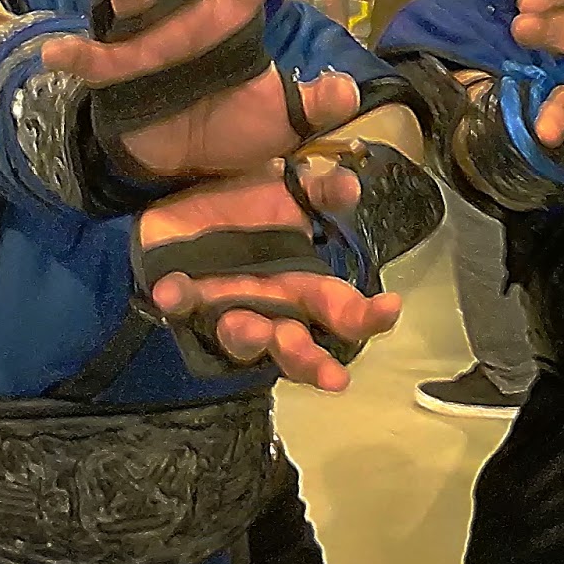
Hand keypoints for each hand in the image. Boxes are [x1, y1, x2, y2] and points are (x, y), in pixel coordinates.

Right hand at [42, 0, 360, 176]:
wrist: (182, 161)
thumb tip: (349, 91)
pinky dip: (76, 56)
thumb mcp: (280, 119)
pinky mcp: (116, 72)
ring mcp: (147, 38)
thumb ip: (313, 105)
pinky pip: (95, 60)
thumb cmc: (231, 126)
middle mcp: (186, 15)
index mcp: (230, 18)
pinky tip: (55, 53)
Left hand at [141, 159, 402, 391]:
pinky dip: (179, 300)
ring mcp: (225, 310)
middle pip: (297, 348)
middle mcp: (269, 308)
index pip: (342, 310)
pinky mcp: (183, 301)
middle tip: (335, 376)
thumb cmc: (245, 200)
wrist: (183, 189)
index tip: (389, 307)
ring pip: (243, 342)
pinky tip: (174, 289)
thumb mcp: (289, 188)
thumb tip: (353, 186)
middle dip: (313, 362)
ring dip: (249, 338)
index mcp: (301, 285)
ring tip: (250, 326)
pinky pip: (179, 309)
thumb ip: (322, 191)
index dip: (367, 315)